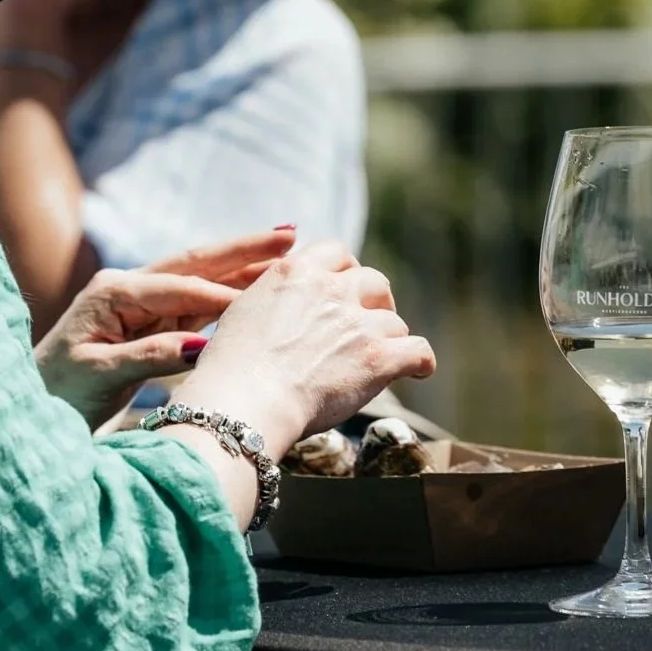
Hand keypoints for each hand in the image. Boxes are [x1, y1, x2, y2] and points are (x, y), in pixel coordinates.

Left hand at [34, 229, 296, 429]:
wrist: (32, 408)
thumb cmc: (58, 393)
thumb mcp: (99, 375)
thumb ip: (149, 356)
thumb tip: (199, 347)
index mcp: (115, 292)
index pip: (181, 288)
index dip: (224, 294)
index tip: (267, 300)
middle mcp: (130, 287)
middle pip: (197, 263)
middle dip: (244, 250)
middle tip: (290, 235)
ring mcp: (142, 301)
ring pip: (203, 279)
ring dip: (244, 267)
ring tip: (288, 252)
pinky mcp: (152, 320)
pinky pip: (199, 303)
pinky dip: (231, 293)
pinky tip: (260, 286)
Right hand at [172, 239, 435, 460]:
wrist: (245, 398)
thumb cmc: (231, 366)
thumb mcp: (242, 310)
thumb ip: (273, 297)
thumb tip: (283, 304)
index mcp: (297, 271)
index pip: (336, 252)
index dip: (344, 271)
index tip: (343, 289)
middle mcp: (331, 289)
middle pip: (373, 282)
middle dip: (373, 302)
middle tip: (365, 325)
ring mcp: (358, 323)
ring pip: (394, 321)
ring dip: (388, 338)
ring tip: (378, 359)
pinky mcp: (378, 358)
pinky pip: (419, 351)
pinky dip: (420, 361)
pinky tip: (417, 369)